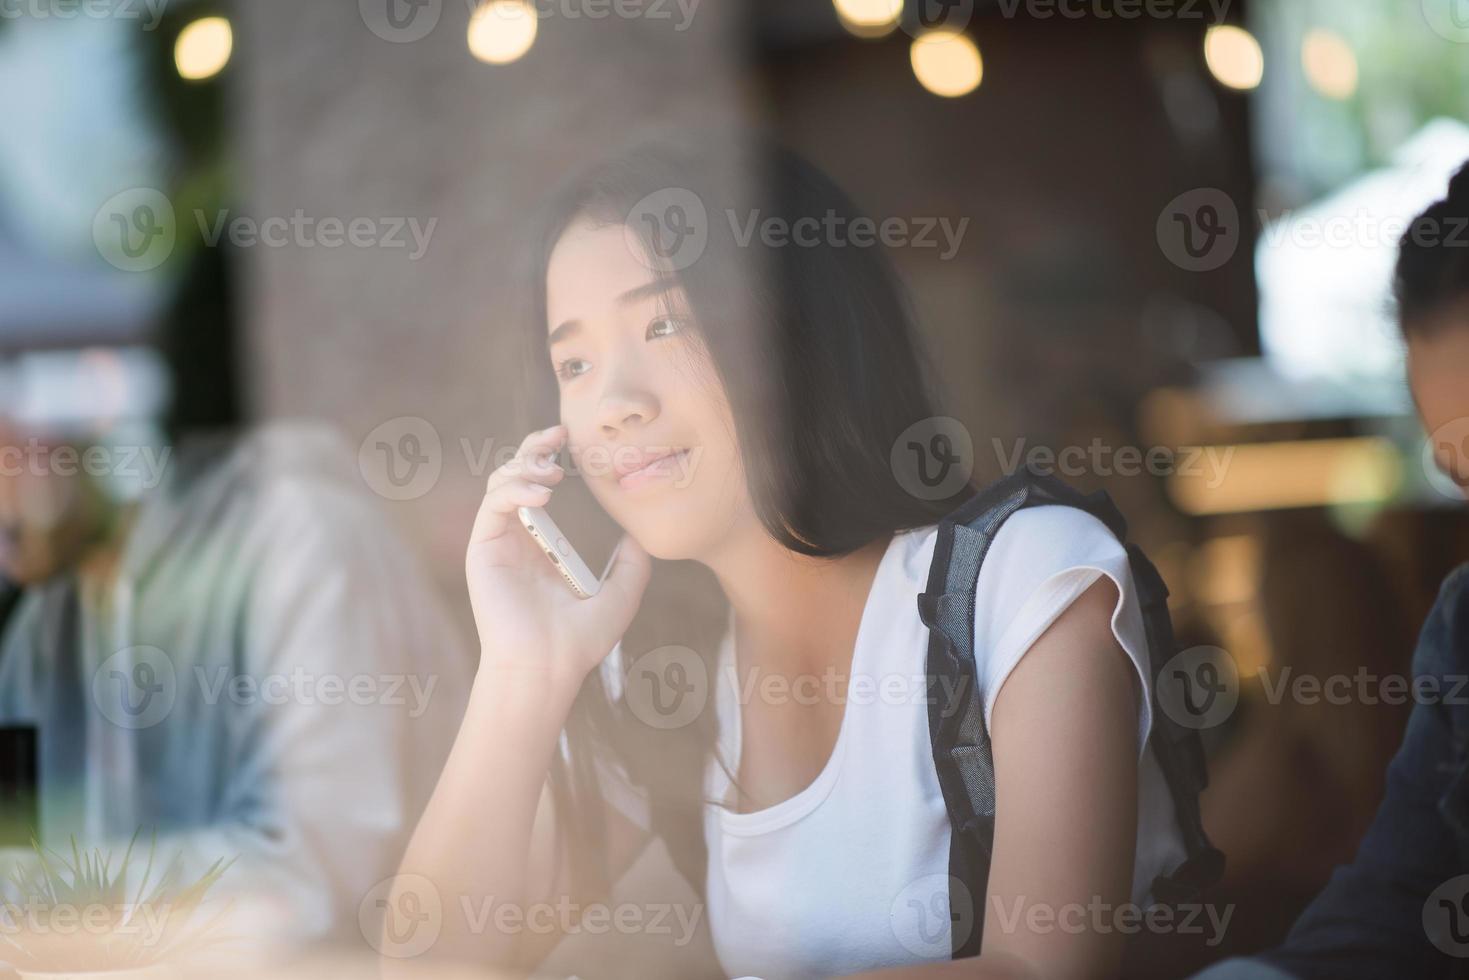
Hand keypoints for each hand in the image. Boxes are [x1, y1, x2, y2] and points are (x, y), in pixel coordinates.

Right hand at [466, 424, 650, 694]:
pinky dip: (514, 489)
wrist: (548, 666)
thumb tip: (639, 536)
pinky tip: (541, 494)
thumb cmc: (579, 640)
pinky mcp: (482, 549)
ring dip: (524, 466)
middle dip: (533, 448)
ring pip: (499, 483)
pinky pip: (493, 504)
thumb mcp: (620, 596)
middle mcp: (516, 540)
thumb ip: (633, 565)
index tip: (570, 440)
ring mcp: (497, 544)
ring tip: (552, 473)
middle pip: (514, 475)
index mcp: (542, 546)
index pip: (538, 486)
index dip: (548, 457)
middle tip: (558, 436)